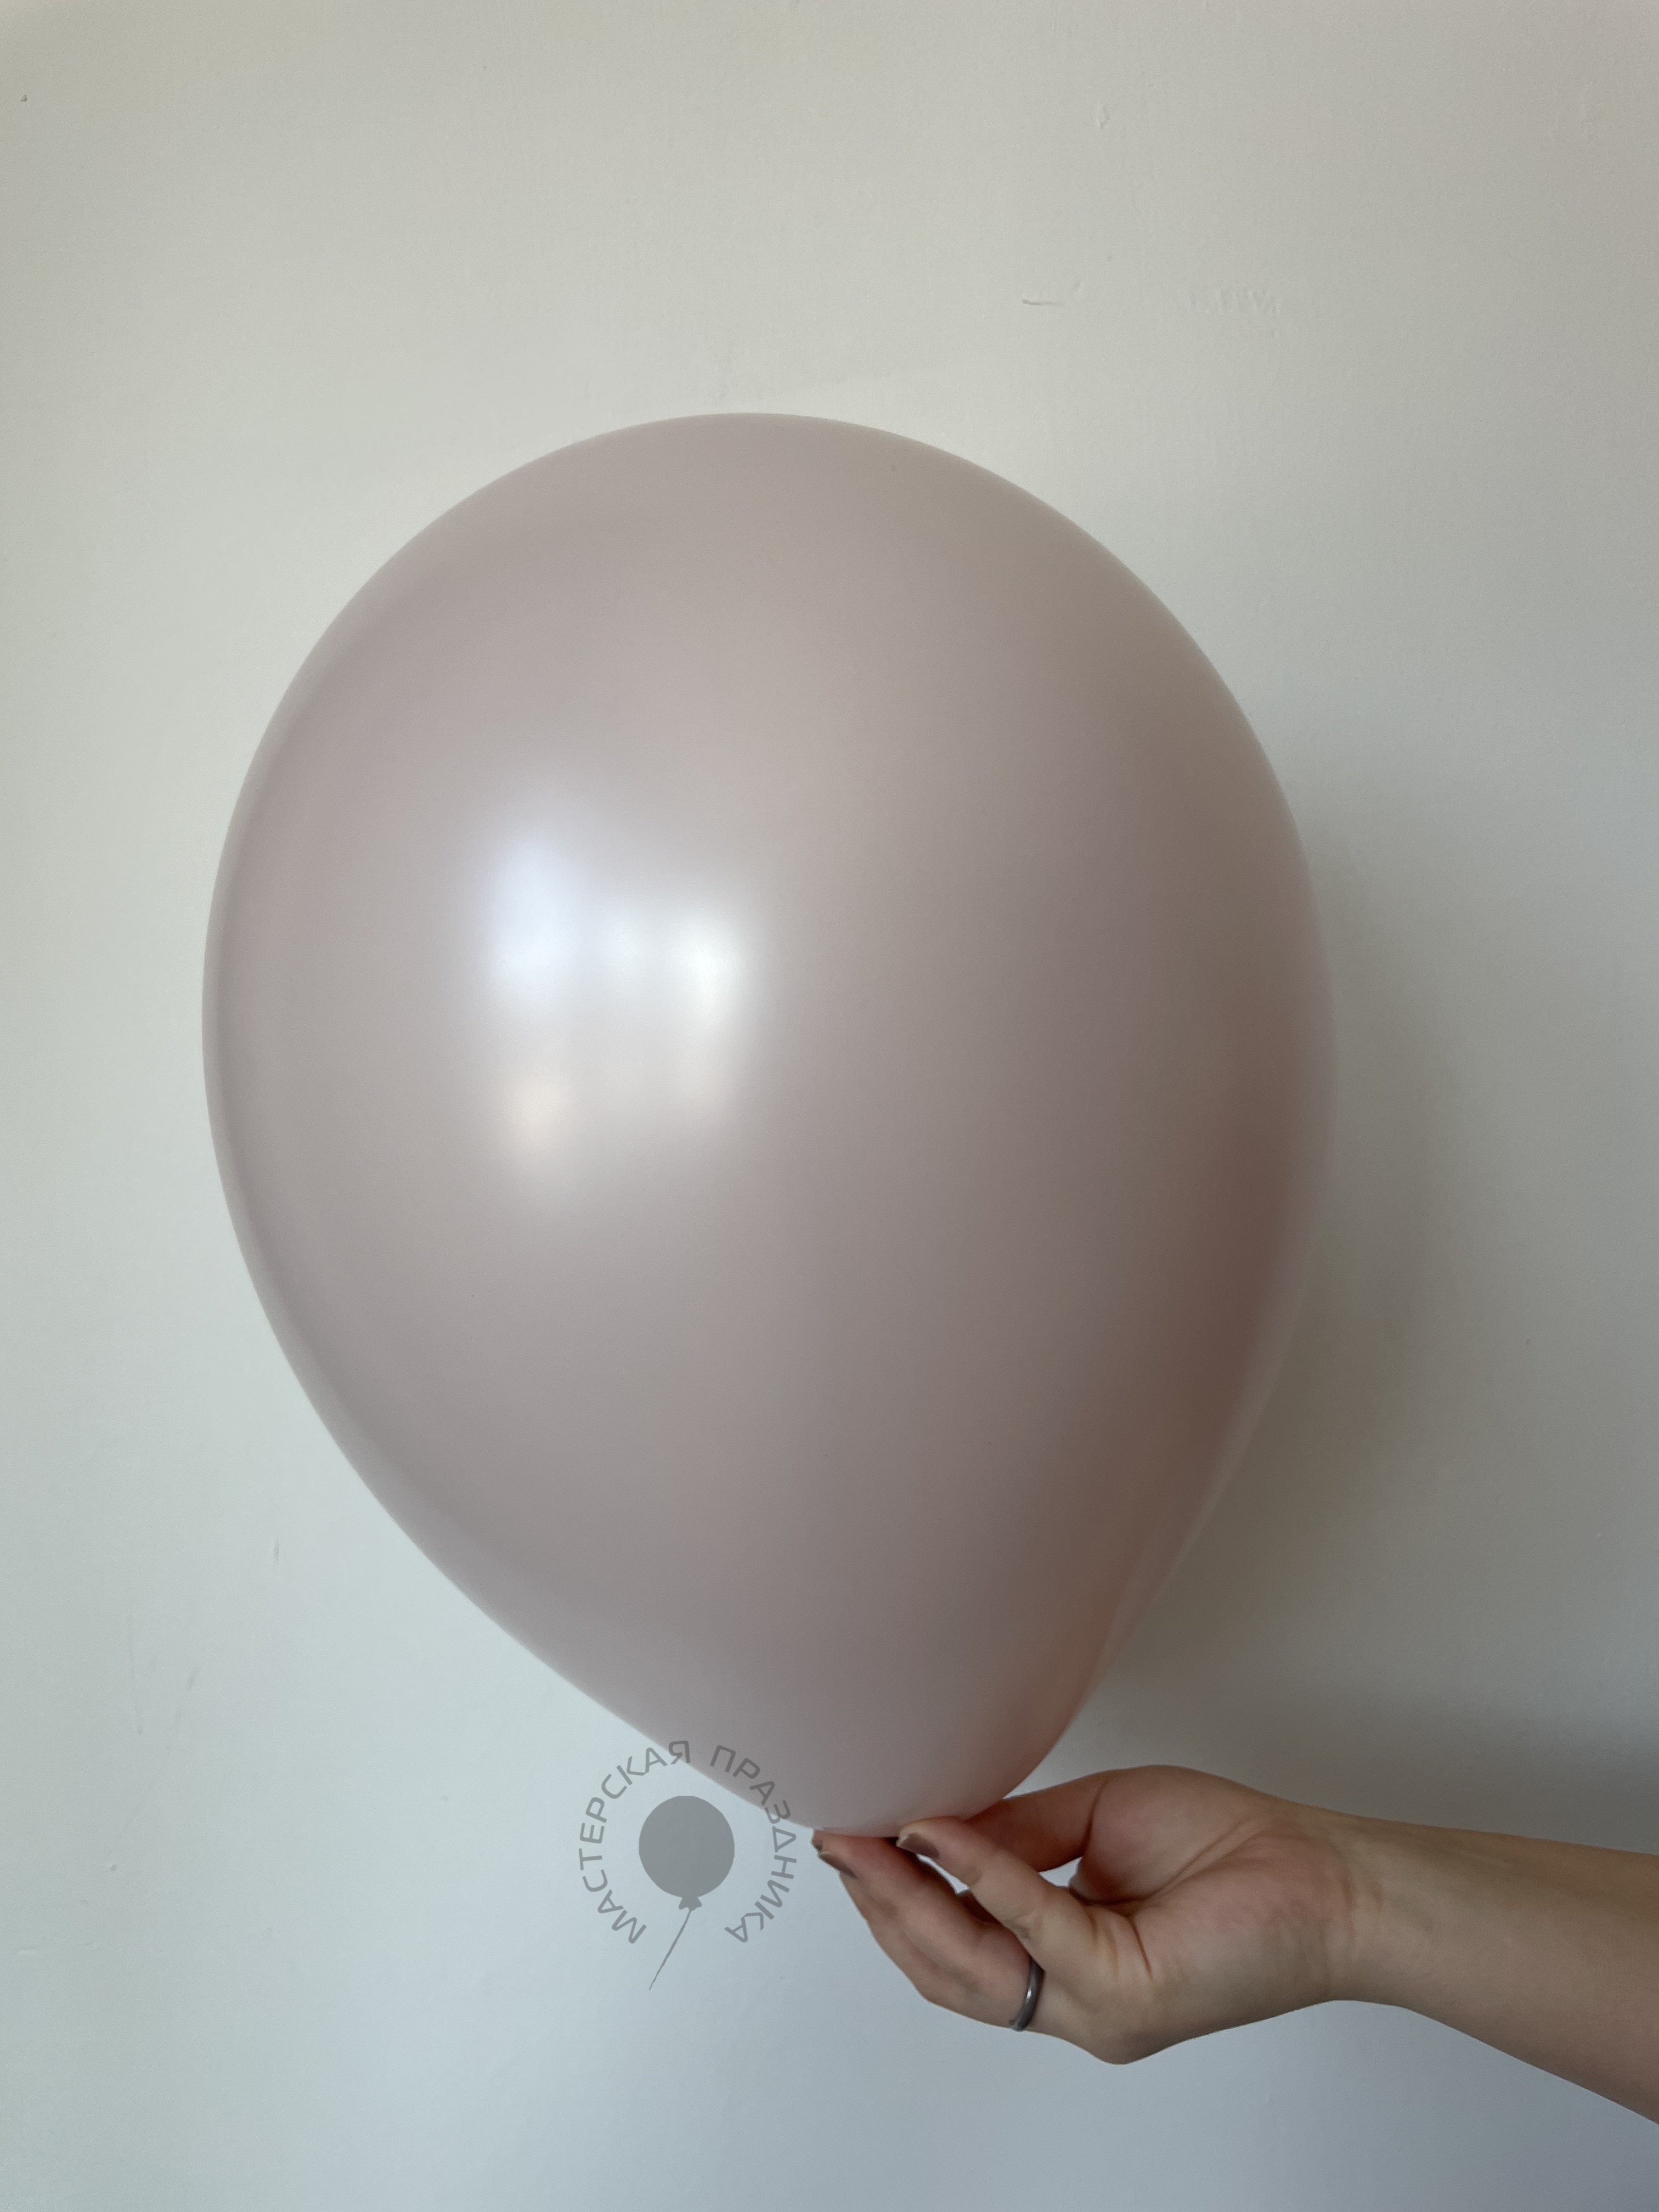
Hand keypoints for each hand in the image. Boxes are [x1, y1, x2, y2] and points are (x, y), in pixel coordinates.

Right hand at [812, 1766, 1363, 2059]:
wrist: (1323, 1877)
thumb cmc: (1230, 1846)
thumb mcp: (1097, 1820)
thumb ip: (1018, 1834)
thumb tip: (937, 1824)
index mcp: (1065, 1962)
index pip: (957, 1946)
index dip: (896, 1897)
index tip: (850, 1836)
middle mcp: (1072, 1999)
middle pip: (946, 1968)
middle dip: (882, 1903)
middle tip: (836, 1839)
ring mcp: (1095, 2007)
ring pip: (972, 1968)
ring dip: (909, 1899)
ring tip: (866, 1839)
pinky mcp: (1123, 1993)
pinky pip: (1033, 1932)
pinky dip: (982, 1878)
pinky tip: (941, 1835)